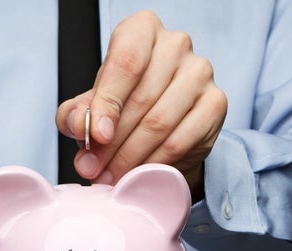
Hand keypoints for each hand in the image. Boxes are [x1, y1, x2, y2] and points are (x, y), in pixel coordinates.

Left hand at [56, 10, 226, 201]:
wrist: (164, 124)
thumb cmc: (123, 104)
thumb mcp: (91, 106)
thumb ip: (75, 114)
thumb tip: (78, 126)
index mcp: (141, 31)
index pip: (125, 63)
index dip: (107, 103)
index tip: (96, 136)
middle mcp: (175, 44)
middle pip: (141, 98)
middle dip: (112, 143)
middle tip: (94, 170)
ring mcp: (200, 72)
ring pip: (160, 123)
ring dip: (130, 157)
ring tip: (110, 177)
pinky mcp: (215, 103)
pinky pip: (180, 141)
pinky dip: (154, 163)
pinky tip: (138, 175)